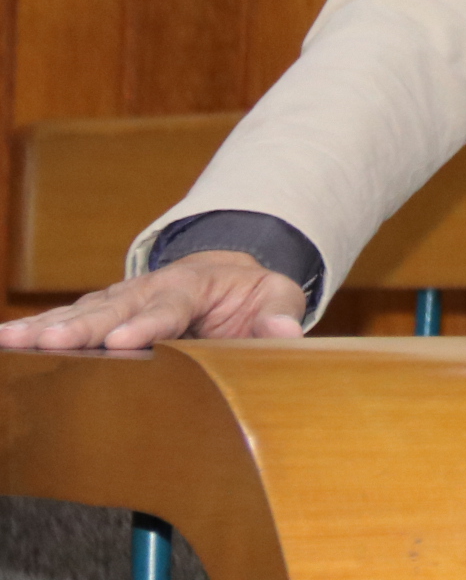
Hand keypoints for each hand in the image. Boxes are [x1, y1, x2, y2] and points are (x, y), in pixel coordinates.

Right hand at [0, 252, 304, 350]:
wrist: (225, 274)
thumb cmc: (250, 292)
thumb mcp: (277, 295)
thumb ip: (279, 314)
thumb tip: (285, 334)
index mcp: (191, 286)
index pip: (168, 307)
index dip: (147, 325)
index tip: (123, 341)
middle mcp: (147, 290)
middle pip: (111, 308)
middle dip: (80, 327)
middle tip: (49, 342)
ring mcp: (120, 300)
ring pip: (80, 313)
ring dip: (45, 327)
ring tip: (10, 341)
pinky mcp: (102, 313)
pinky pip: (66, 320)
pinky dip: (35, 329)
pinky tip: (6, 341)